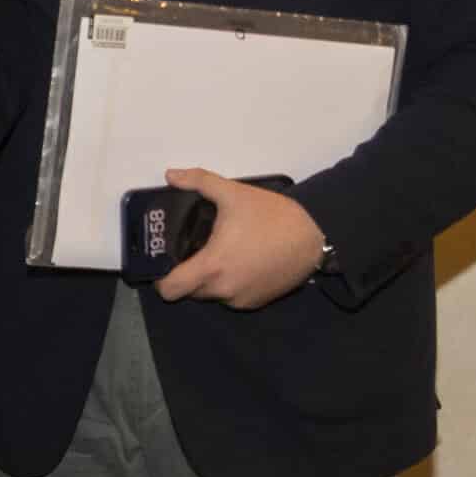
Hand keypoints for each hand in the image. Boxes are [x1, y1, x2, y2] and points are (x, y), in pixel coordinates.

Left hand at [154, 167, 325, 309]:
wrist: (315, 235)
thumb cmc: (271, 216)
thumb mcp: (232, 192)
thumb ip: (198, 181)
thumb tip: (171, 175)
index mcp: (212, 267)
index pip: (171, 290)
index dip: (161, 279)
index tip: (164, 261)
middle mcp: (224, 290)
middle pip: (189, 291)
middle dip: (186, 273)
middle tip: (190, 249)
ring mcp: (242, 299)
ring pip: (211, 294)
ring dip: (208, 279)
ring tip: (217, 251)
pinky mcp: (259, 301)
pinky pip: (232, 296)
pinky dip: (229, 283)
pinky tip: (238, 260)